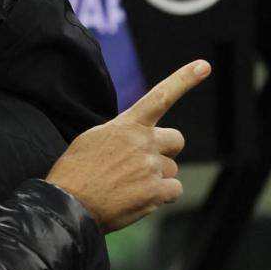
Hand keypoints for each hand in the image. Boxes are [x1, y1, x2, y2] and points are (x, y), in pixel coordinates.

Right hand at [46, 60, 211, 232]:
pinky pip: (174, 191)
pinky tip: (138, 198)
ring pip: (172, 169)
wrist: (67, 202)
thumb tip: (137, 137)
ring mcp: (150, 166)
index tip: (203, 66)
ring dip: (157, 178)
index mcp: (125, 125)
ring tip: (129, 186)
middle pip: (176, 140)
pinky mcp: (155, 191)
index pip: (159, 97)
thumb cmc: (75, 172)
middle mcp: (142, 142)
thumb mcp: (93, 139)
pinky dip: (160, 196)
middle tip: (145, 164)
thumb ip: (121, 133)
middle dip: (166, 151)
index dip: (184, 80)